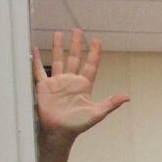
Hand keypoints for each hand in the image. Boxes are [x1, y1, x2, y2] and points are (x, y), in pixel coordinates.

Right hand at [33, 29, 128, 161]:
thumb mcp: (97, 113)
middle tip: (78, 30)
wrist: (59, 131)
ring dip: (58, 47)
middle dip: (77, 44)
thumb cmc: (77, 125)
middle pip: (75, 58)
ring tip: (59, 33)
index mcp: (84, 86)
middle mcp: (71, 81)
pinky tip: (35, 48)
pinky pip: (39, 70)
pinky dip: (36, 59)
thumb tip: (127, 97)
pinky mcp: (44, 86)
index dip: (94, 53)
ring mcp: (58, 82)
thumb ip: (111, 103)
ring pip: (58, 60)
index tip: (97, 41)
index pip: (90, 65)